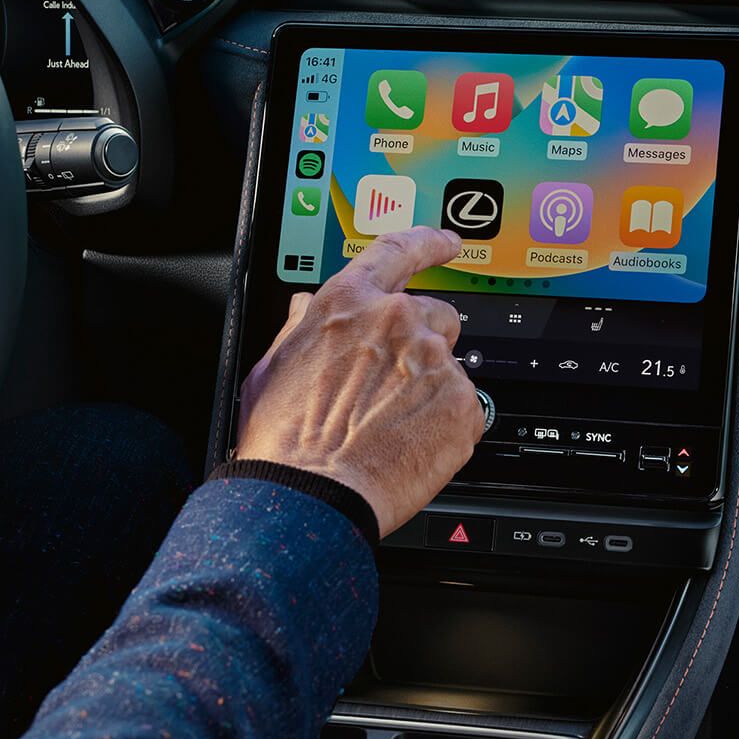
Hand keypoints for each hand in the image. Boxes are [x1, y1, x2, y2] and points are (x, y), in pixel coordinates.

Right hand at [234, 227, 484, 537]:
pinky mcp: (460, 402)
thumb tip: (307, 308)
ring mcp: (433, 360)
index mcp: (349, 303)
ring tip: (396, 425)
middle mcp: (396, 320)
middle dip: (426, 342)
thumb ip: (301, 326)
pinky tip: (413, 444)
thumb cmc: (284, 440)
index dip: (429, 242)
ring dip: (433, 387)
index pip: (399, 250)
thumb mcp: (273, 366)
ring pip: (453, 363)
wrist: (310, 495)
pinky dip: (448, 424)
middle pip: (437, 313)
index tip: (448, 242)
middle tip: (399, 385)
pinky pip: (466, 406)